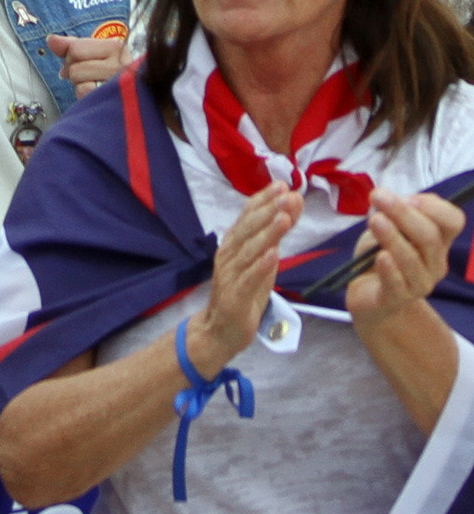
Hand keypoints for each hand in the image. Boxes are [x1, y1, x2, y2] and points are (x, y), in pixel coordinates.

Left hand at [47, 32, 129, 97]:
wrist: (133, 98)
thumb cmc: (110, 75)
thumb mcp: (94, 55)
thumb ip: (72, 46)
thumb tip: (51, 39)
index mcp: (115, 47)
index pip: (75, 48)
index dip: (70, 58)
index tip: (81, 64)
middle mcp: (120, 63)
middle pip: (74, 65)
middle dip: (75, 73)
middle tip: (89, 78)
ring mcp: (119, 82)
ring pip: (78, 79)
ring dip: (81, 86)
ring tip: (94, 87)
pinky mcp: (114, 98)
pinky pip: (85, 94)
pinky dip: (86, 97)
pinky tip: (97, 97)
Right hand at [188, 183, 302, 375]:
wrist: (220, 329)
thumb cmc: (244, 291)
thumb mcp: (263, 259)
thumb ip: (276, 233)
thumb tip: (292, 203)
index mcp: (234, 243)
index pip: (247, 215)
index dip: (263, 199)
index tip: (282, 184)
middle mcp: (228, 254)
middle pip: (247, 229)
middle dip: (267, 210)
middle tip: (286, 195)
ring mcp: (229, 275)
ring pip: (248, 250)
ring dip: (266, 233)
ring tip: (284, 219)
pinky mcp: (235, 296)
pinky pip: (248, 279)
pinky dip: (260, 266)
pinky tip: (273, 255)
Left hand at [346, 187, 463, 327]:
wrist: (366, 292)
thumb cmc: (378, 254)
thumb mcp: (386, 227)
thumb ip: (393, 213)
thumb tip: (392, 199)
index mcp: (438, 240)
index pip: (453, 221)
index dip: (434, 208)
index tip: (408, 198)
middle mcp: (435, 262)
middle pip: (429, 237)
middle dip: (403, 214)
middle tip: (378, 197)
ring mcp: (419, 283)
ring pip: (412, 259)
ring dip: (392, 236)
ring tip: (374, 220)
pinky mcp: (397, 298)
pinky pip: (397, 283)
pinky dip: (389, 269)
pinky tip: (380, 257)